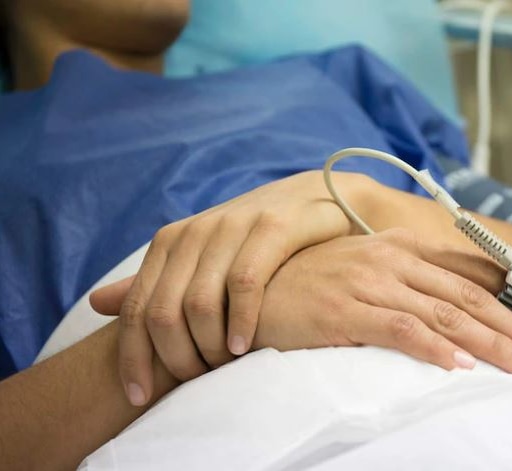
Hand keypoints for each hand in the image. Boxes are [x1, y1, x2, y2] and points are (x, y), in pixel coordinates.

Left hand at [90, 171, 370, 405]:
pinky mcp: (272, 228)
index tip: (139, 397)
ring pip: (199, 303)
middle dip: (174, 359)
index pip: (137, 308)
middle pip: (163, 311)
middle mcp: (195, 232)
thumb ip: (157, 282)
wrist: (321, 197)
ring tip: (223, 368)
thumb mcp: (204, 257)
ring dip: (208, 347)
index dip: (131, 357)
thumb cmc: (260, 238)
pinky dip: (241, 323)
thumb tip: (96, 304)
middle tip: (196, 383)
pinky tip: (245, 347)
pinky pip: (244, 285)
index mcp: (171, 241)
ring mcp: (232, 227)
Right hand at [251, 228, 511, 371]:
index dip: (508, 302)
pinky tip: (459, 364)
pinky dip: (435, 347)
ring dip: (487, 341)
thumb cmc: (309, 283)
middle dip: (511, 326)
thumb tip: (452, 310)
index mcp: (399, 247)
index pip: (466, 275)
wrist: (251, 286)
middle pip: (465, 296)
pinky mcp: (346, 308)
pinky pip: (402, 328)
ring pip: (444, 313)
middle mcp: (390, 259)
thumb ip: (407, 282)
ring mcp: (369, 281)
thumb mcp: (363, 271)